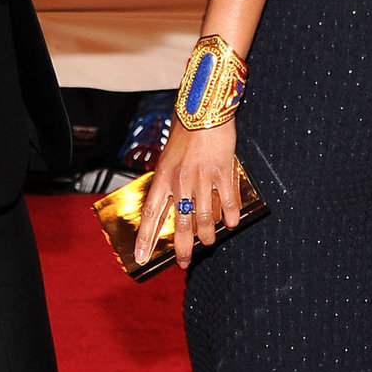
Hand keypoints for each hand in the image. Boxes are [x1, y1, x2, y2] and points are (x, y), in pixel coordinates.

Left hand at [134, 119, 238, 269]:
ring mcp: (202, 178)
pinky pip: (228, 202)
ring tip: (208, 242)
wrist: (204, 108)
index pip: (151, 213)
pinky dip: (231, 216)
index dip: (145, 237)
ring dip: (206, 235)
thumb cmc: (185, 130)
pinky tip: (231, 224)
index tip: (140, 257)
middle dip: (181, 247)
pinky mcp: (223, 172)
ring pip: (204, 218)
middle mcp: (180, 180)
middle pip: (178, 223)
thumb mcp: (168, 157)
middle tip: (183, 263)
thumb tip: (168, 205)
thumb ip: (168, 180)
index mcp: (163, 176)